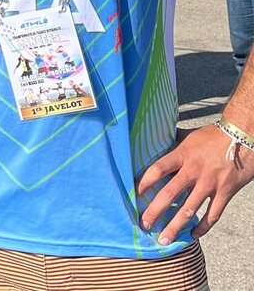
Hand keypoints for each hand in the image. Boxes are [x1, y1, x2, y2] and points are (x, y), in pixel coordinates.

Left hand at [137, 124, 253, 243]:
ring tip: (165, 238)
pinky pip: (213, 214)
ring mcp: (210, 183)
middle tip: (144, 224)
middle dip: (155, 211)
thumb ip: (172, 144)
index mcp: (182, 155)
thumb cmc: (212, 136)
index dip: (144, 182)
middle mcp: (194, 170)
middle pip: (170, 194)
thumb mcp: (188, 136)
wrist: (242, 137)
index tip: (133, 194)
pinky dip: (203, 227)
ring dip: (175, 226)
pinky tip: (193, 235)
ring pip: (189, 209)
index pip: (158, 169)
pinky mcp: (225, 192)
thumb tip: (152, 141)